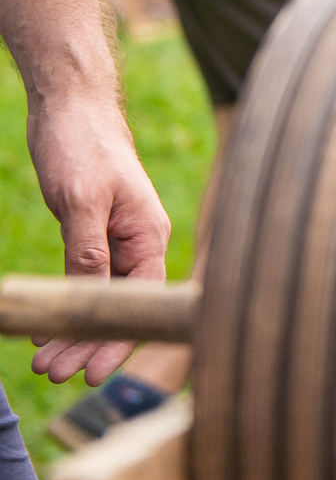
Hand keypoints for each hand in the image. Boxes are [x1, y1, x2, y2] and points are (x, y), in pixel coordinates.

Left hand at [27, 94, 168, 383]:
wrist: (70, 105)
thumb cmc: (83, 144)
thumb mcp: (82, 199)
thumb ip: (88, 248)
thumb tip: (88, 295)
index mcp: (149, 234)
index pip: (140, 300)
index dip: (118, 340)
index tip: (93, 373)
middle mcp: (139, 242)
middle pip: (119, 307)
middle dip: (88, 344)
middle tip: (52, 374)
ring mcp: (116, 239)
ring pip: (99, 298)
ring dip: (73, 331)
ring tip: (42, 361)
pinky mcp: (92, 234)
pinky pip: (84, 280)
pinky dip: (66, 305)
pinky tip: (44, 328)